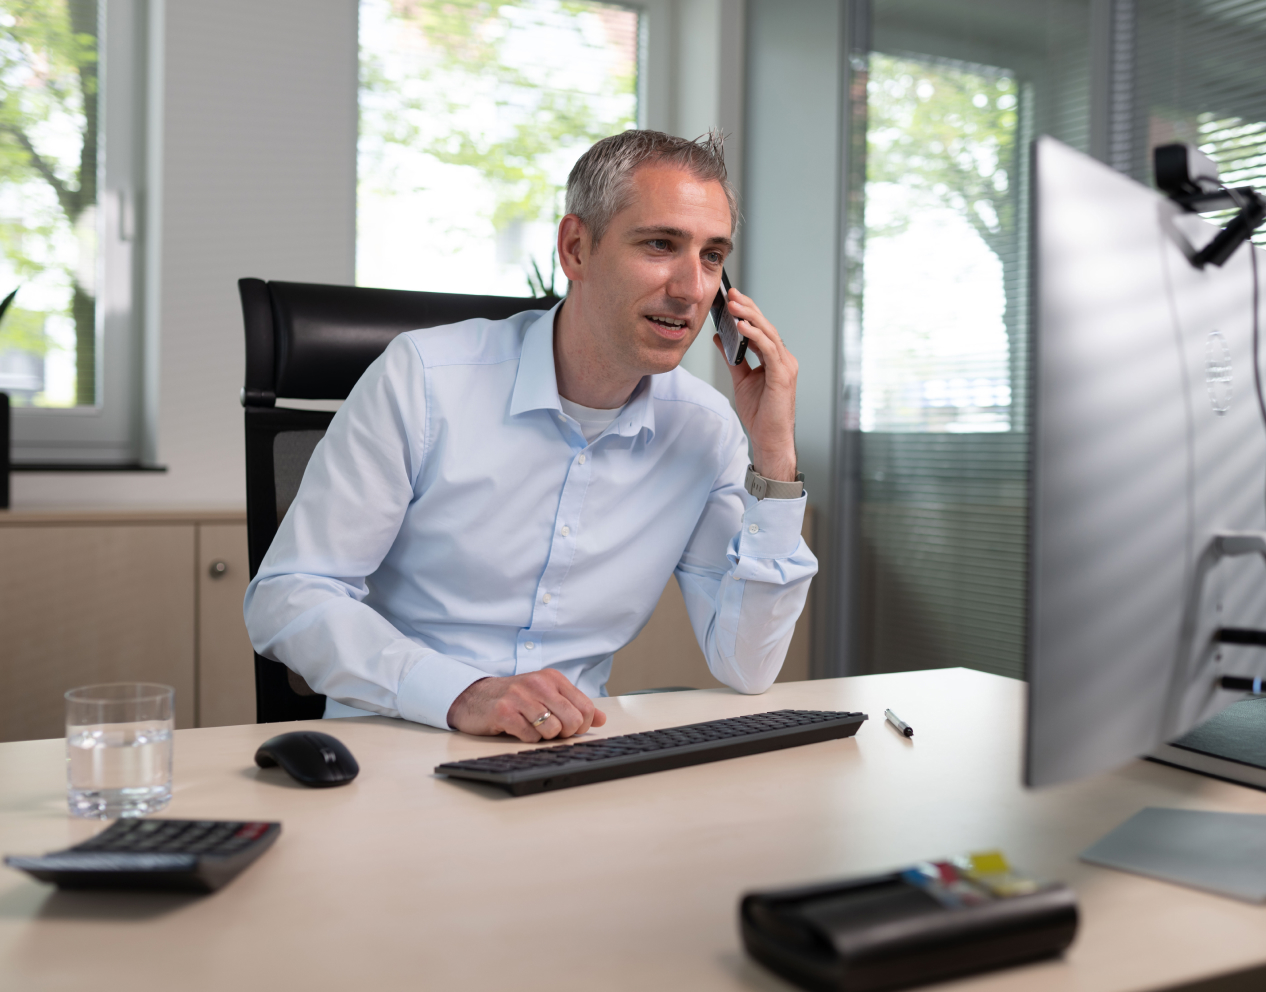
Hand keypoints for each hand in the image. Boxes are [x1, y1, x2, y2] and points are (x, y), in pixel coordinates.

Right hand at [447, 669, 607, 741]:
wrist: (474, 697)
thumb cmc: (514, 698)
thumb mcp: (546, 695)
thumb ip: (574, 705)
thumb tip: (600, 719)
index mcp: (553, 678)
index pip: (585, 707)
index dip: (581, 725)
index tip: (570, 728)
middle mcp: (538, 684)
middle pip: (572, 720)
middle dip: (565, 733)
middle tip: (551, 731)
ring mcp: (520, 697)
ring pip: (552, 730)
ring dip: (544, 737)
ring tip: (532, 727)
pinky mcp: (504, 712)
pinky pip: (530, 736)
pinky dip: (527, 739)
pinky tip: (518, 729)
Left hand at [712, 288, 798, 480]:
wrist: (769, 438)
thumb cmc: (760, 413)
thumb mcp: (741, 379)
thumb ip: (732, 358)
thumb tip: (720, 338)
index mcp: (775, 359)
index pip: (761, 329)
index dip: (747, 311)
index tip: (731, 298)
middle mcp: (784, 359)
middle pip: (765, 326)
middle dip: (748, 308)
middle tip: (731, 294)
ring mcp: (786, 366)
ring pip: (768, 334)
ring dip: (750, 317)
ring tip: (733, 305)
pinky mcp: (783, 375)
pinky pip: (769, 350)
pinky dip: (755, 336)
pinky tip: (742, 326)